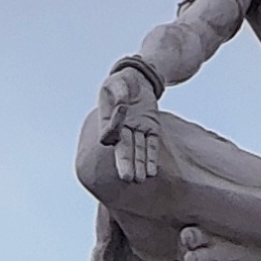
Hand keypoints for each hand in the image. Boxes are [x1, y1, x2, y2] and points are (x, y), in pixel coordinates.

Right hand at [95, 60, 166, 187]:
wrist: (139, 79)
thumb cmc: (124, 79)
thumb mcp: (119, 80)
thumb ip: (120, 89)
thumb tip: (123, 102)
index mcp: (108, 118)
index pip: (111, 130)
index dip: (115, 128)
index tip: (121, 113)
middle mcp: (122, 128)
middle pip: (123, 149)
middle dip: (125, 163)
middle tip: (127, 178)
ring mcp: (137, 130)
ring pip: (138, 150)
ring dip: (139, 165)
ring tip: (140, 180)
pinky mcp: (151, 129)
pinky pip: (151, 145)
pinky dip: (151, 158)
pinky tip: (152, 172)